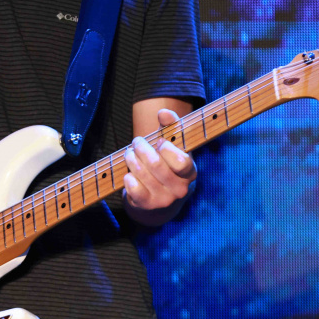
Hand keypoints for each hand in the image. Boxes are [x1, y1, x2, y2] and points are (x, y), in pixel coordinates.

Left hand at [123, 107, 196, 224]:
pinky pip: (133, 188)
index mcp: (190, 173)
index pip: (181, 162)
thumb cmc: (166, 165)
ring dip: (131, 159)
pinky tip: (129, 174)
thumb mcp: (172, 146)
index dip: (167, 149)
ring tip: (129, 154)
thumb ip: (170, 127)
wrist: (159, 199)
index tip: (160, 142)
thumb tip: (163, 112)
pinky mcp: (147, 205)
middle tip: (136, 142)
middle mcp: (180, 189)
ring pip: (141, 174)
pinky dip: (128, 177)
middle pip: (156, 164)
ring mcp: (164, 200)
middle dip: (141, 148)